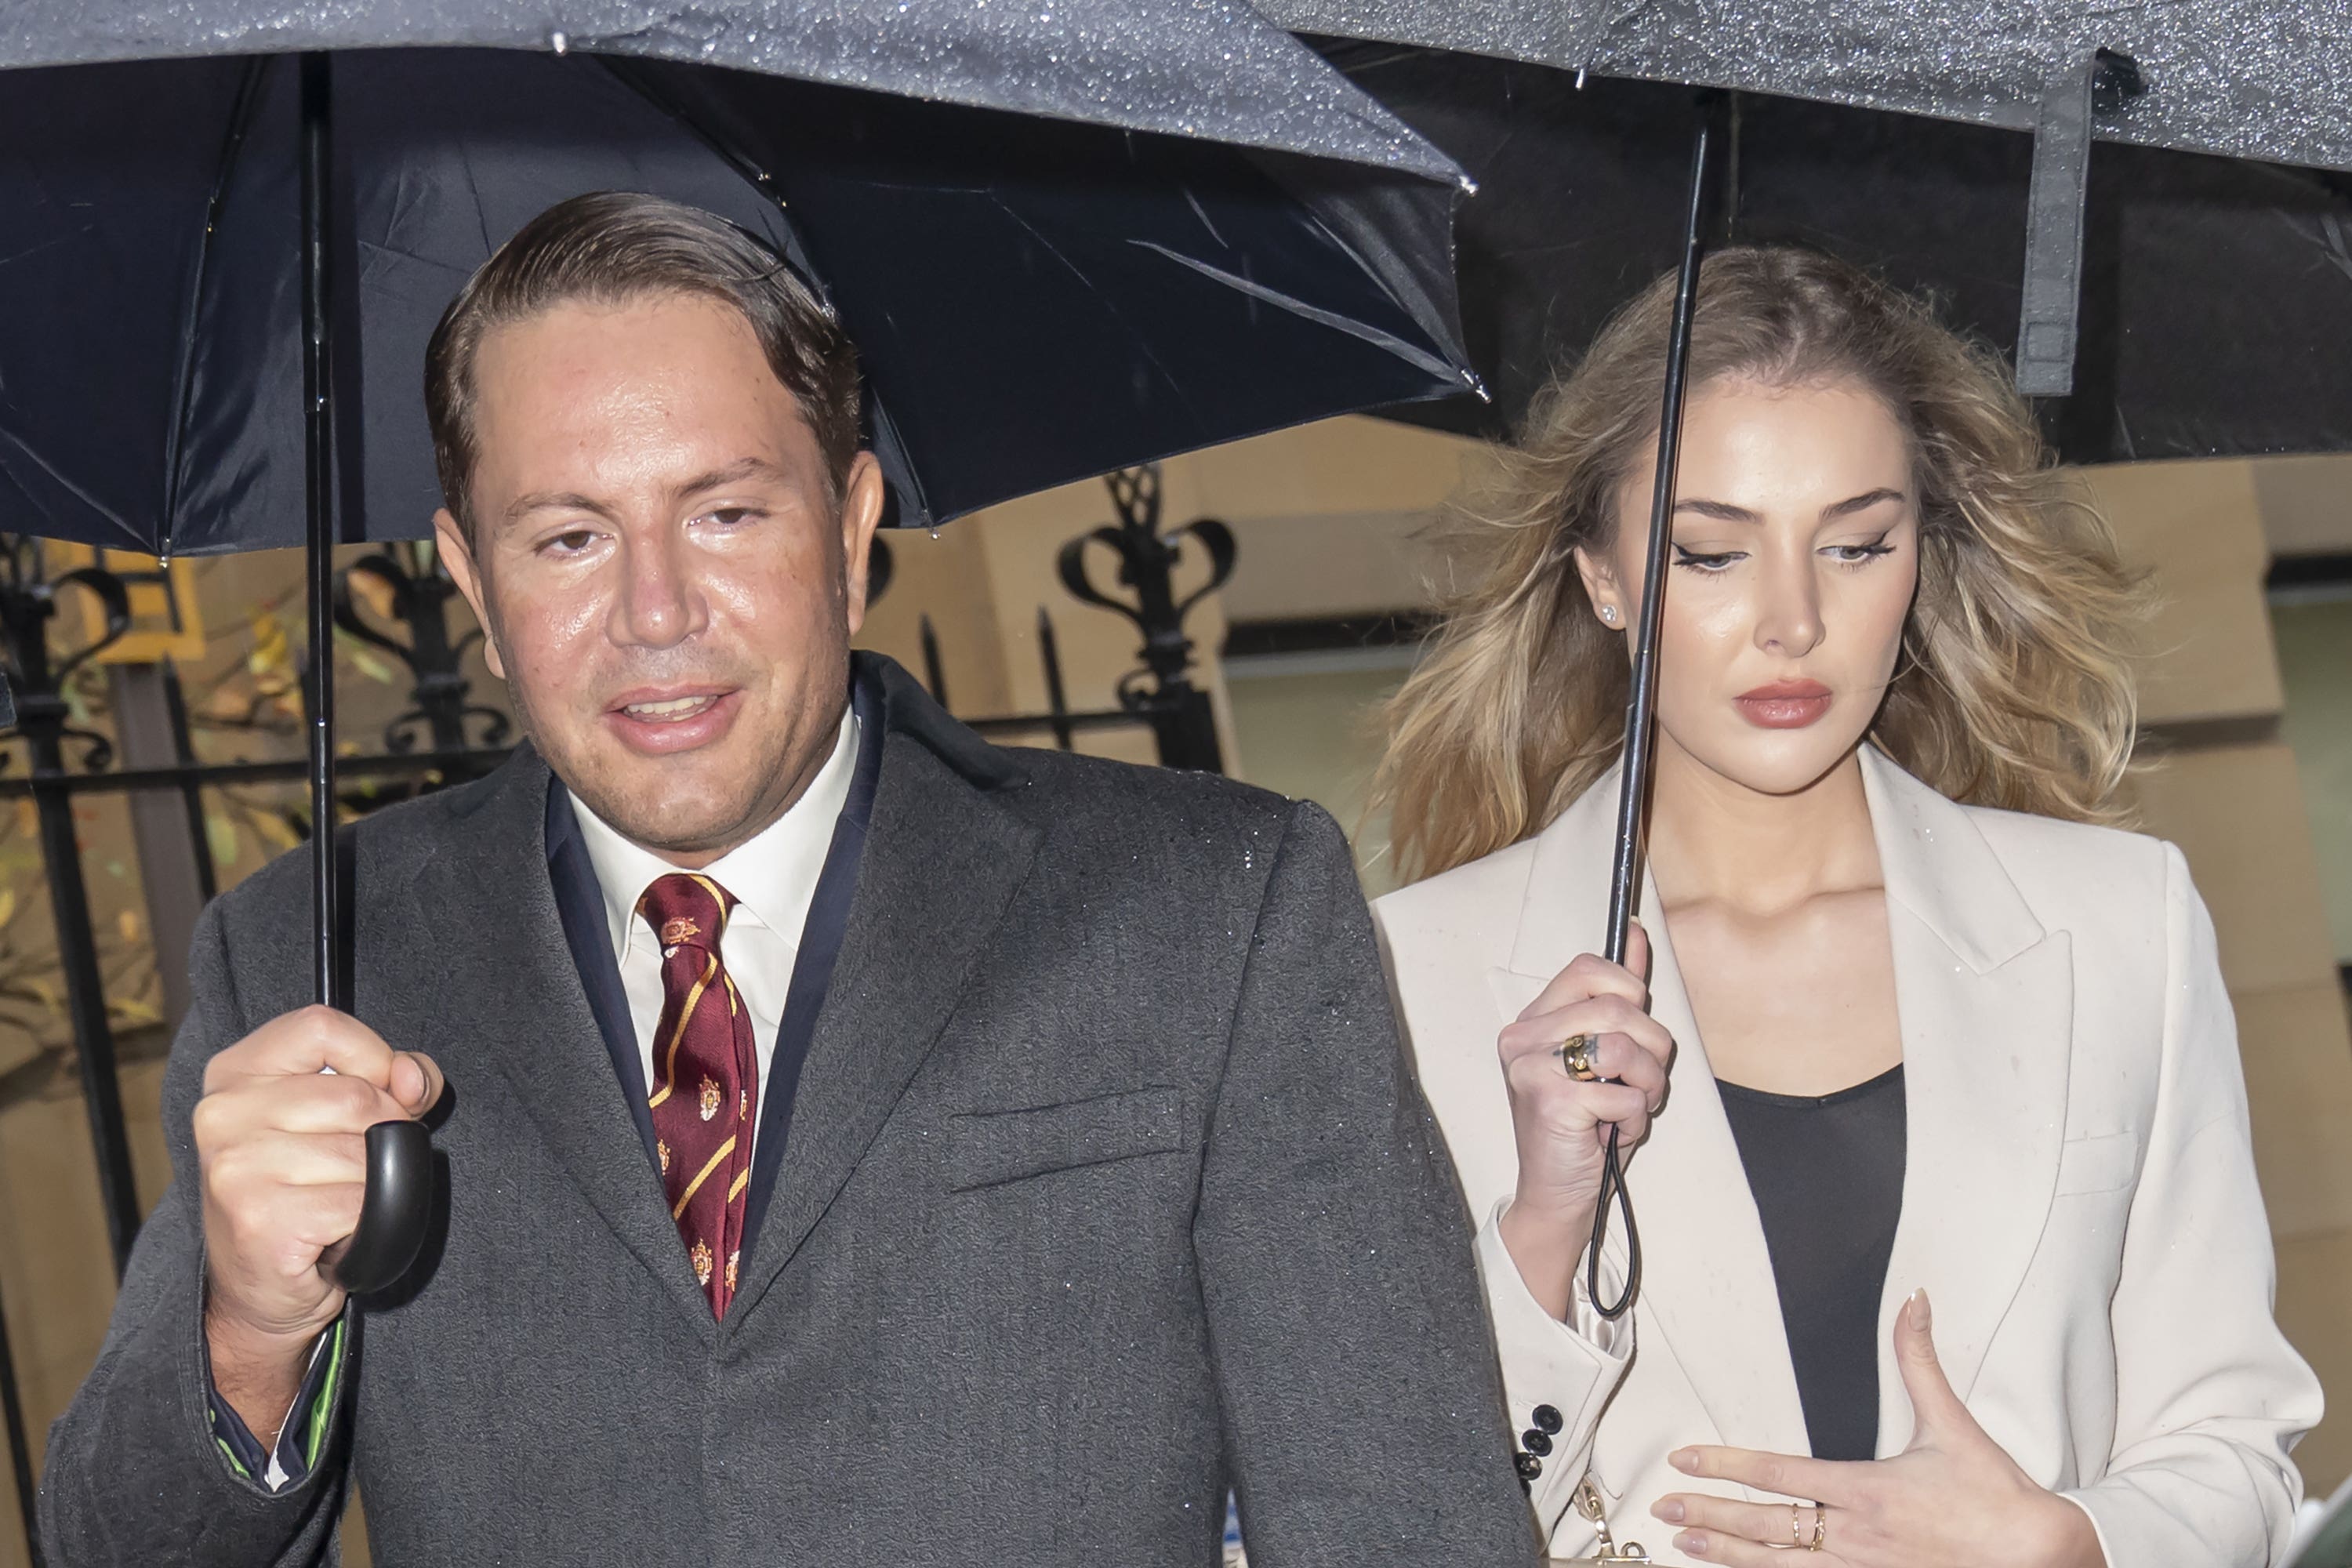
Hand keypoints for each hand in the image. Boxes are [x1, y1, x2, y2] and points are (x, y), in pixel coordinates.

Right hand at [195, 1006, 441, 1437]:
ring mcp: (236, 1169)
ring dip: (373, 1185)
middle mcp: (223, 1115)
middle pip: (356, 1096)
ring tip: (335, 1202)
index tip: (382, 1091)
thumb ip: (391, 1078)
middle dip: (383, 1134)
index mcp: (235, 1074)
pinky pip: (362, 1201)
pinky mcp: (262, 1220)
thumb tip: (412, 1078)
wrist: (258, 1291)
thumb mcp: (340, 1117)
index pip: (320, 1026)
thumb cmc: (302, 1193)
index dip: (373, 1056)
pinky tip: (332, 1233)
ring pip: (365, 1153)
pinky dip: (368, 1222)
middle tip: (354, 1170)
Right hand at [1494, 921, 1673, 1318]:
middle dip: (1652, 1050)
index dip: (1629, 990)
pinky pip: (1625, 1095)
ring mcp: (1530, 1067)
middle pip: (1619, 1008)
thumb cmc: (1582, 1126)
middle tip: (1640, 1082)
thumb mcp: (1603, 1056)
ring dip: (1648, 1086)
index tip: (1636, 1024)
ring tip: (1631, 1107)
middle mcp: (1522, 1037)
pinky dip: (1635, 1119)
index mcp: (1533, 1020)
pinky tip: (1613, 1132)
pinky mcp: (1549, 1100)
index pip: (1589, 968)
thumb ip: (1617, 995)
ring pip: (1626, 1047)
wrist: (1555, 1194)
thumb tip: (1638, 934)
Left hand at [1650, 1291, 2104, 1566]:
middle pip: (1764, 1526)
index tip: (1686, 1459)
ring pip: (1778, 1566)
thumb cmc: (1995, 1498)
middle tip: (1664, 1508)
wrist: (2038, 1557)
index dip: (1725, 1465)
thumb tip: (1914, 1302)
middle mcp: (1855, 1536)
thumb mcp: (1951, 1423)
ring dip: (1727, 1555)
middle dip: (1709, 1515)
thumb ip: (1919, 1361)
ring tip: (1685, 1545)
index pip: (1777, 1473)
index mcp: (1865, 1489)